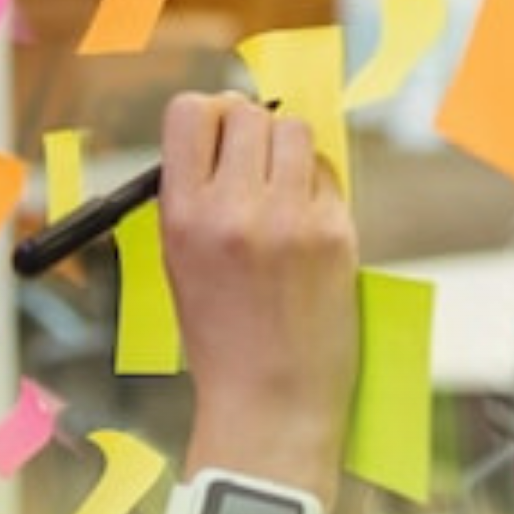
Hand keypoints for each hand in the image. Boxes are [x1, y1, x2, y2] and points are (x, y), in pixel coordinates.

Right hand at [155, 92, 358, 500]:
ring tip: (281, 182)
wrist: (270, 401)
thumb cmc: (221, 337)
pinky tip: (305, 216)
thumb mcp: (177, 261)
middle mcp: (233, 209)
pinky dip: (316, 182)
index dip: (207, 113)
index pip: (190, 113)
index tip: (217, 129)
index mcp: (183, 215)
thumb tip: (222, 135)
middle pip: (246, 113)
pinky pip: (326, 173)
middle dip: (249, 126)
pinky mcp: (335, 233)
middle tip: (253, 155)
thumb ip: (193, 196)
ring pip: (293, 130)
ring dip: (287, 146)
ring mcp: (289, 219)